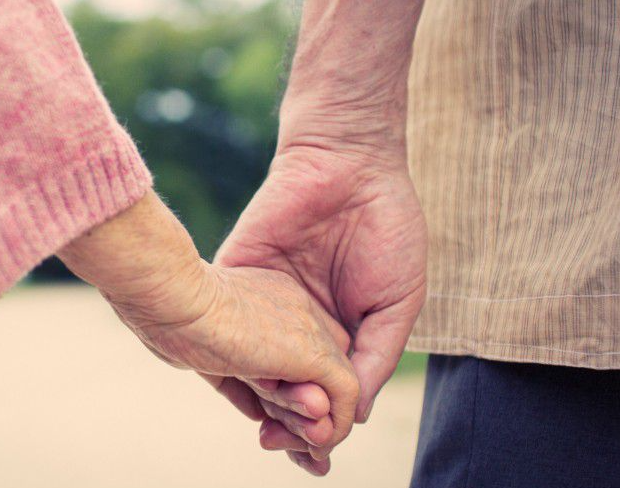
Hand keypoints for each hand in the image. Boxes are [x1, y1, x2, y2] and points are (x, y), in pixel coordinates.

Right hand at [57, 192, 359, 459]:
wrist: (173, 299)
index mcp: (272, 297)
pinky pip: (345, 396)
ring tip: (305, 454)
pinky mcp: (314, 352)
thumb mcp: (206, 348)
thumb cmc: (168, 317)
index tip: (267, 422)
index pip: (295, 351)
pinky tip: (314, 447)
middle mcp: (298, 306)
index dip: (286, 392)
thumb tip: (259, 413)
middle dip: (307, 415)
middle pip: (318, 369)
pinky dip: (333, 428)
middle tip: (292, 447)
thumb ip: (238, 376)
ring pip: (333, 385)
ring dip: (315, 427)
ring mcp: (309, 327)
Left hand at [214, 145, 427, 470]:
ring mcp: (262, 304)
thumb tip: (354, 412)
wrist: (348, 163)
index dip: (322, 427)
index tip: (319, 457)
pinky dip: (229, 358)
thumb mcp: (395, 304)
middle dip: (283, 424)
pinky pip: (224, 325)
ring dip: (254, 402)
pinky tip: (239, 388)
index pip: (323, 392)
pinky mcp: (235, 279)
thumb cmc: (386, 229)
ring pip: (250, 366)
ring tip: (265, 433)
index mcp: (335, 333)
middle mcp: (295, 325)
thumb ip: (375, 357)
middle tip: (282, 449)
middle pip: (282, 387)